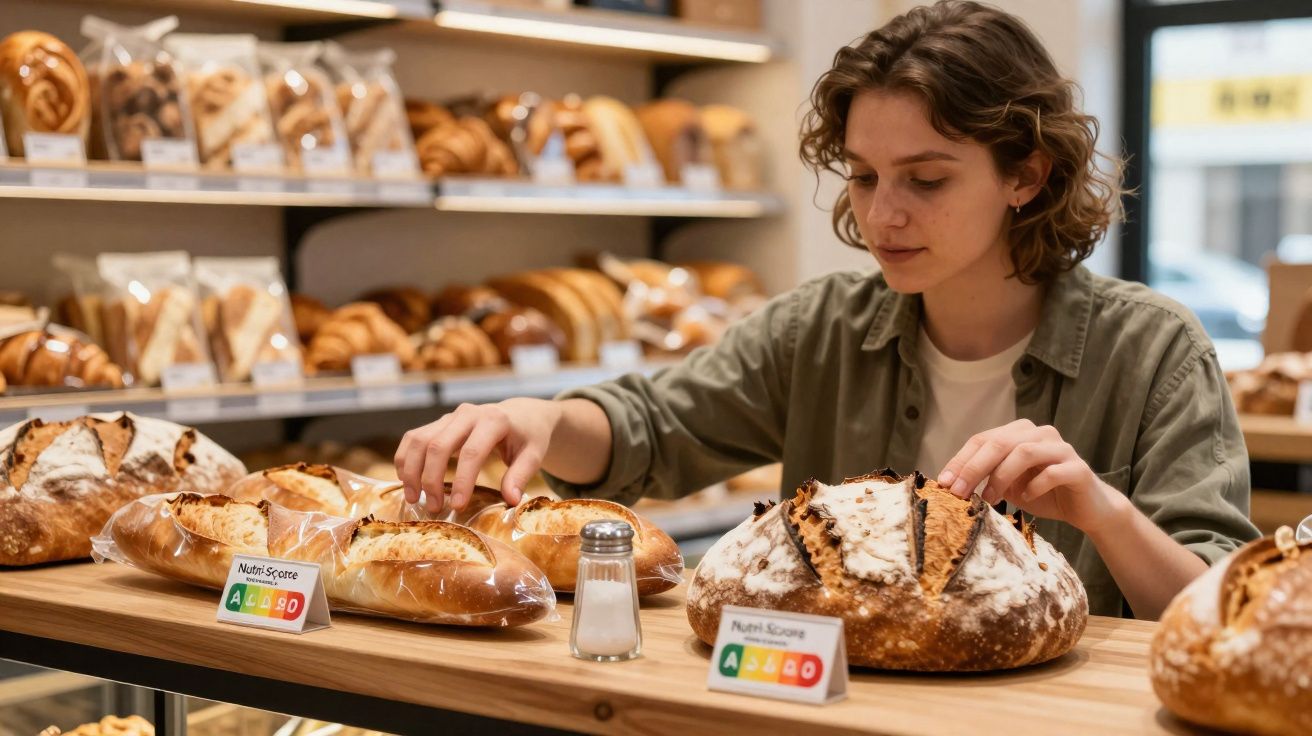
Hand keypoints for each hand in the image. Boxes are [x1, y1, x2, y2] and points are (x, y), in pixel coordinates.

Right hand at [394, 398, 561, 513]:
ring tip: (414, 499)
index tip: (457, 506)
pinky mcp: (439, 423)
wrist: (521, 414)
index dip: (462, 481)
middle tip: (434, 508)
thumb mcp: (533, 455)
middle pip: (438, 445)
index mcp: (494, 420)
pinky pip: (413, 438)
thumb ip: (521, 475)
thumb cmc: (528, 437)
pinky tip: (406, 481)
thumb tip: (511, 500)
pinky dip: (405, 459)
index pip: (472, 452)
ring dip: (412, 470)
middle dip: (431, 479)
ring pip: (419, 440)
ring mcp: (450, 417)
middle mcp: (468, 414)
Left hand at [936, 419, 1124, 534]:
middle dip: (973, 468)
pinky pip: (1051, 472)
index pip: (982, 440)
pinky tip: (1024, 498)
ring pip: (1023, 452)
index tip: (944, 482)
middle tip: (958, 492)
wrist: (1086, 508)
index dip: (961, 460)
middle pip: (999, 443)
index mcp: (1019, 432)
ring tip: (990, 499)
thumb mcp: (1007, 485)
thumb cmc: (1042, 493)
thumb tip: (950, 484)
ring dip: (1000, 477)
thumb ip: (985, 478)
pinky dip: (1033, 486)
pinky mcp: (1077, 468)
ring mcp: (1060, 448)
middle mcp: (1039, 433)